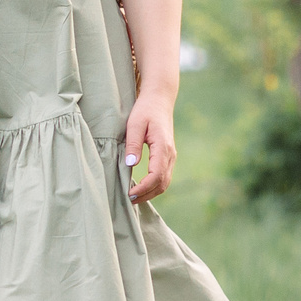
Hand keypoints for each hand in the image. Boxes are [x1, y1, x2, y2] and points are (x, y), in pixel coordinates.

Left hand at [124, 88, 176, 202]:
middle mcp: (170, 154)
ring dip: (151, 192)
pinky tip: (141, 187)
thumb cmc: (144, 110)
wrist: (159, 100)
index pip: (156, 176)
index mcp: (163, 147)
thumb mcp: (134, 125)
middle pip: (162, 183)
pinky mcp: (168, 156)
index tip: (129, 193)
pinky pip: (164, 176)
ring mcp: (171, 156)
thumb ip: (133, 145)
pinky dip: (154, 186)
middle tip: (129, 200)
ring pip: (165, 182)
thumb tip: (130, 164)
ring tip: (133, 197)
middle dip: (147, 194)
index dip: (143, 188)